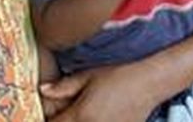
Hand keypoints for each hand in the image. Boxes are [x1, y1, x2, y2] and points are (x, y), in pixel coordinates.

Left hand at [41, 64, 161, 121]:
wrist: (149, 82)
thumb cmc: (120, 76)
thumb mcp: (88, 76)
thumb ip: (63, 86)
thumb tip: (43, 90)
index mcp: (82, 115)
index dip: (48, 119)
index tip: (51, 113)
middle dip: (62, 121)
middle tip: (65, 113)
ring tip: (83, 113)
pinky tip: (96, 116)